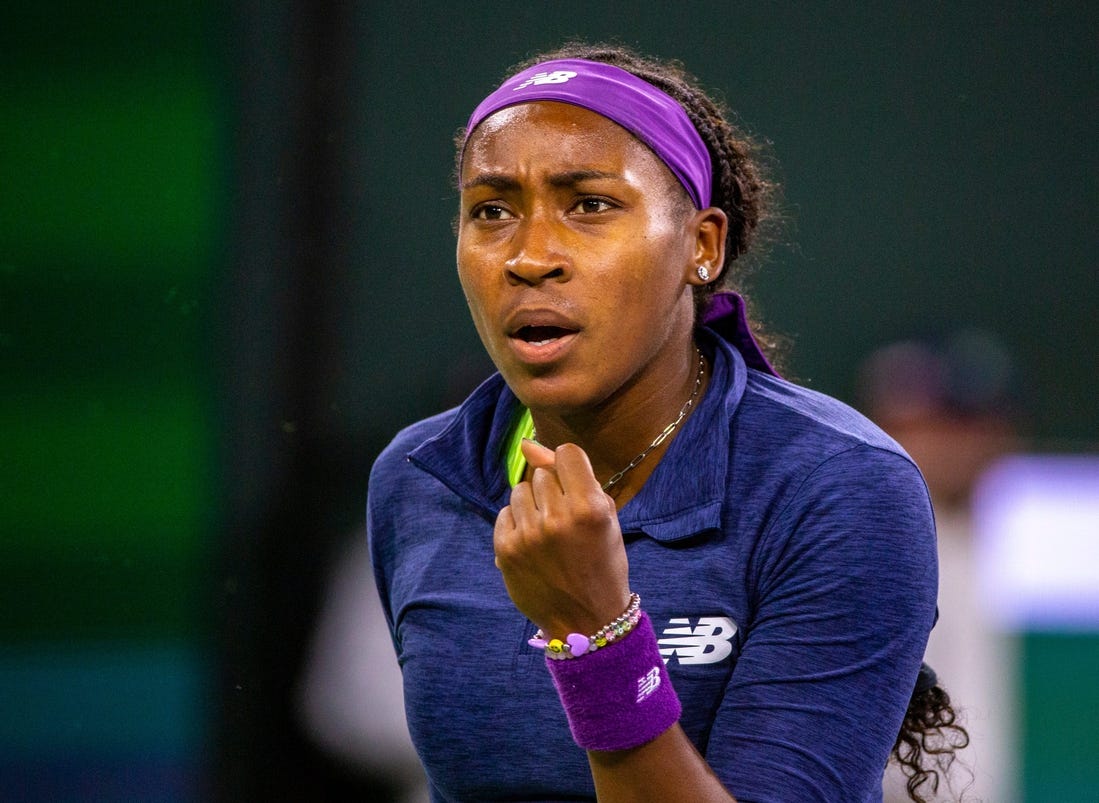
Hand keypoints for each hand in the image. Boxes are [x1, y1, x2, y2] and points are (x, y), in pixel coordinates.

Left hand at [494, 439, 630, 637]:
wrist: (587, 621)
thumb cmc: (603, 564)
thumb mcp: (605, 518)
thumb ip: (573, 476)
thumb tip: (528, 445)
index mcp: (589, 508)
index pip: (567, 453)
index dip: (571, 467)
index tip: (575, 486)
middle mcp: (557, 518)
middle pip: (542, 473)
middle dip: (553, 490)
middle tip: (564, 518)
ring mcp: (528, 535)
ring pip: (520, 490)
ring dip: (533, 505)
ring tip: (548, 531)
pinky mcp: (506, 549)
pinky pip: (504, 513)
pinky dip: (517, 524)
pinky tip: (533, 544)